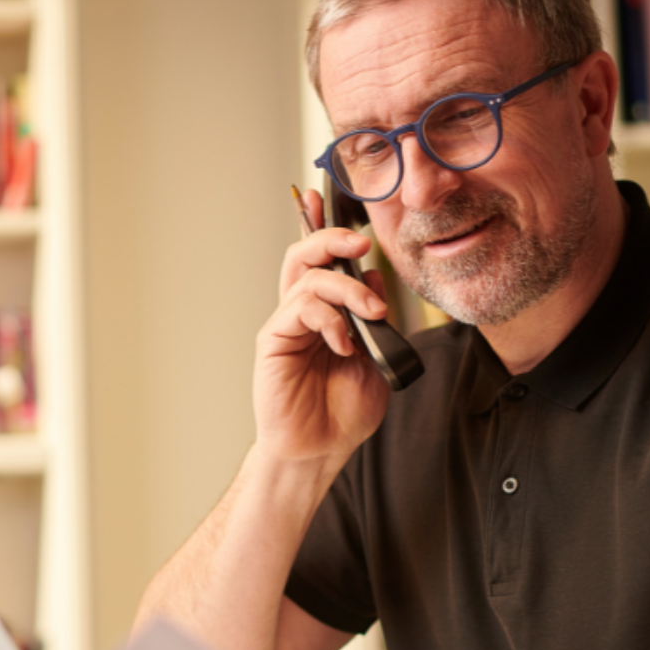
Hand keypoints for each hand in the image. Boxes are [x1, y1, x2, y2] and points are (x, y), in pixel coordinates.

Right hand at [253, 189, 391, 464]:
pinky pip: (300, 308)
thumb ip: (374, 319)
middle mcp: (302, 313)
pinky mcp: (274, 340)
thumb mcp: (375, 358)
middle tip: (360, 243)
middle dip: (330, 238)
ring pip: (307, 277)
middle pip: (305, 255)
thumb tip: (375, 280)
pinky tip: (345, 345)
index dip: (321, 228)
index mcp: (325, 314)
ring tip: (370, 314)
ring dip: (347, 288)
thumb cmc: (342, 412)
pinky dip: (330, 320)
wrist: (319, 450)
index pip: (322, 262)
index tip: (326, 199)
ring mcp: (286, 325)